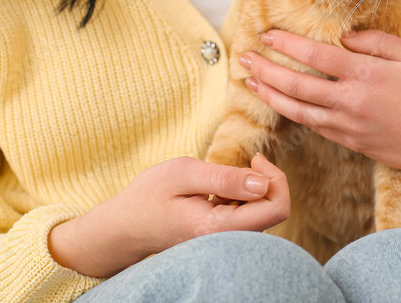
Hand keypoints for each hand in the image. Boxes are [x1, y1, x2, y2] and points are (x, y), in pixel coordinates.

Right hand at [48, 153, 288, 277]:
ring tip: (227, 177)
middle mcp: (228, 241)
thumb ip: (225, 178)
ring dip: (255, 189)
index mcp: (218, 228)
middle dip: (268, 181)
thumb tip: (263, 183)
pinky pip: (250, 216)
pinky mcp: (223, 237)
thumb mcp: (184, 173)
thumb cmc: (149, 196)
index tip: (255, 159)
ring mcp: (226, 242)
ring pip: (264, 213)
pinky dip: (244, 198)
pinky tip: (222, 190)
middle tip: (248, 161)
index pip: (276, 208)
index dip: (276, 178)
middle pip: (274, 210)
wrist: (124, 226)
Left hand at [239, 29, 400, 211]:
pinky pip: (314, 126)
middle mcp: (351, 101)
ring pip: (298, 110)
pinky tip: (282, 103)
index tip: (268, 33)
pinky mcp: (351, 142)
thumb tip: (346, 37)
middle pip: (297, 85)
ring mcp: (348, 125)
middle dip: (266, 70)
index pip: (316, 56)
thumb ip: (377, 43)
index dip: (288, 44)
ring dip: (271, 95)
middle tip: (245, 58)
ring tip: (251, 83)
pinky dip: (293, 113)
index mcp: (367, 75)